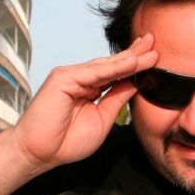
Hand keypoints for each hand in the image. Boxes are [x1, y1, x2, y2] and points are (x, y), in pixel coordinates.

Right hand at [13, 34, 157, 171]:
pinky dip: (113, 68)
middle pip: (112, 65)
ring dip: (129, 58)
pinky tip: (131, 62)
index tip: (154, 57)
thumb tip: (136, 82)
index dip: (134, 65)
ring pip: (105, 66)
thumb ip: (117, 98)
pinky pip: (93, 72)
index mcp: (89, 88)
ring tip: (150, 50)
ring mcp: (71, 76)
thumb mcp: (102, 118)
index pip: (116, 74)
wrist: (40, 152)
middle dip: (134, 54)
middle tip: (154, 41)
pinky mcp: (62, 78)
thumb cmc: (67, 141)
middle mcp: (80, 79)